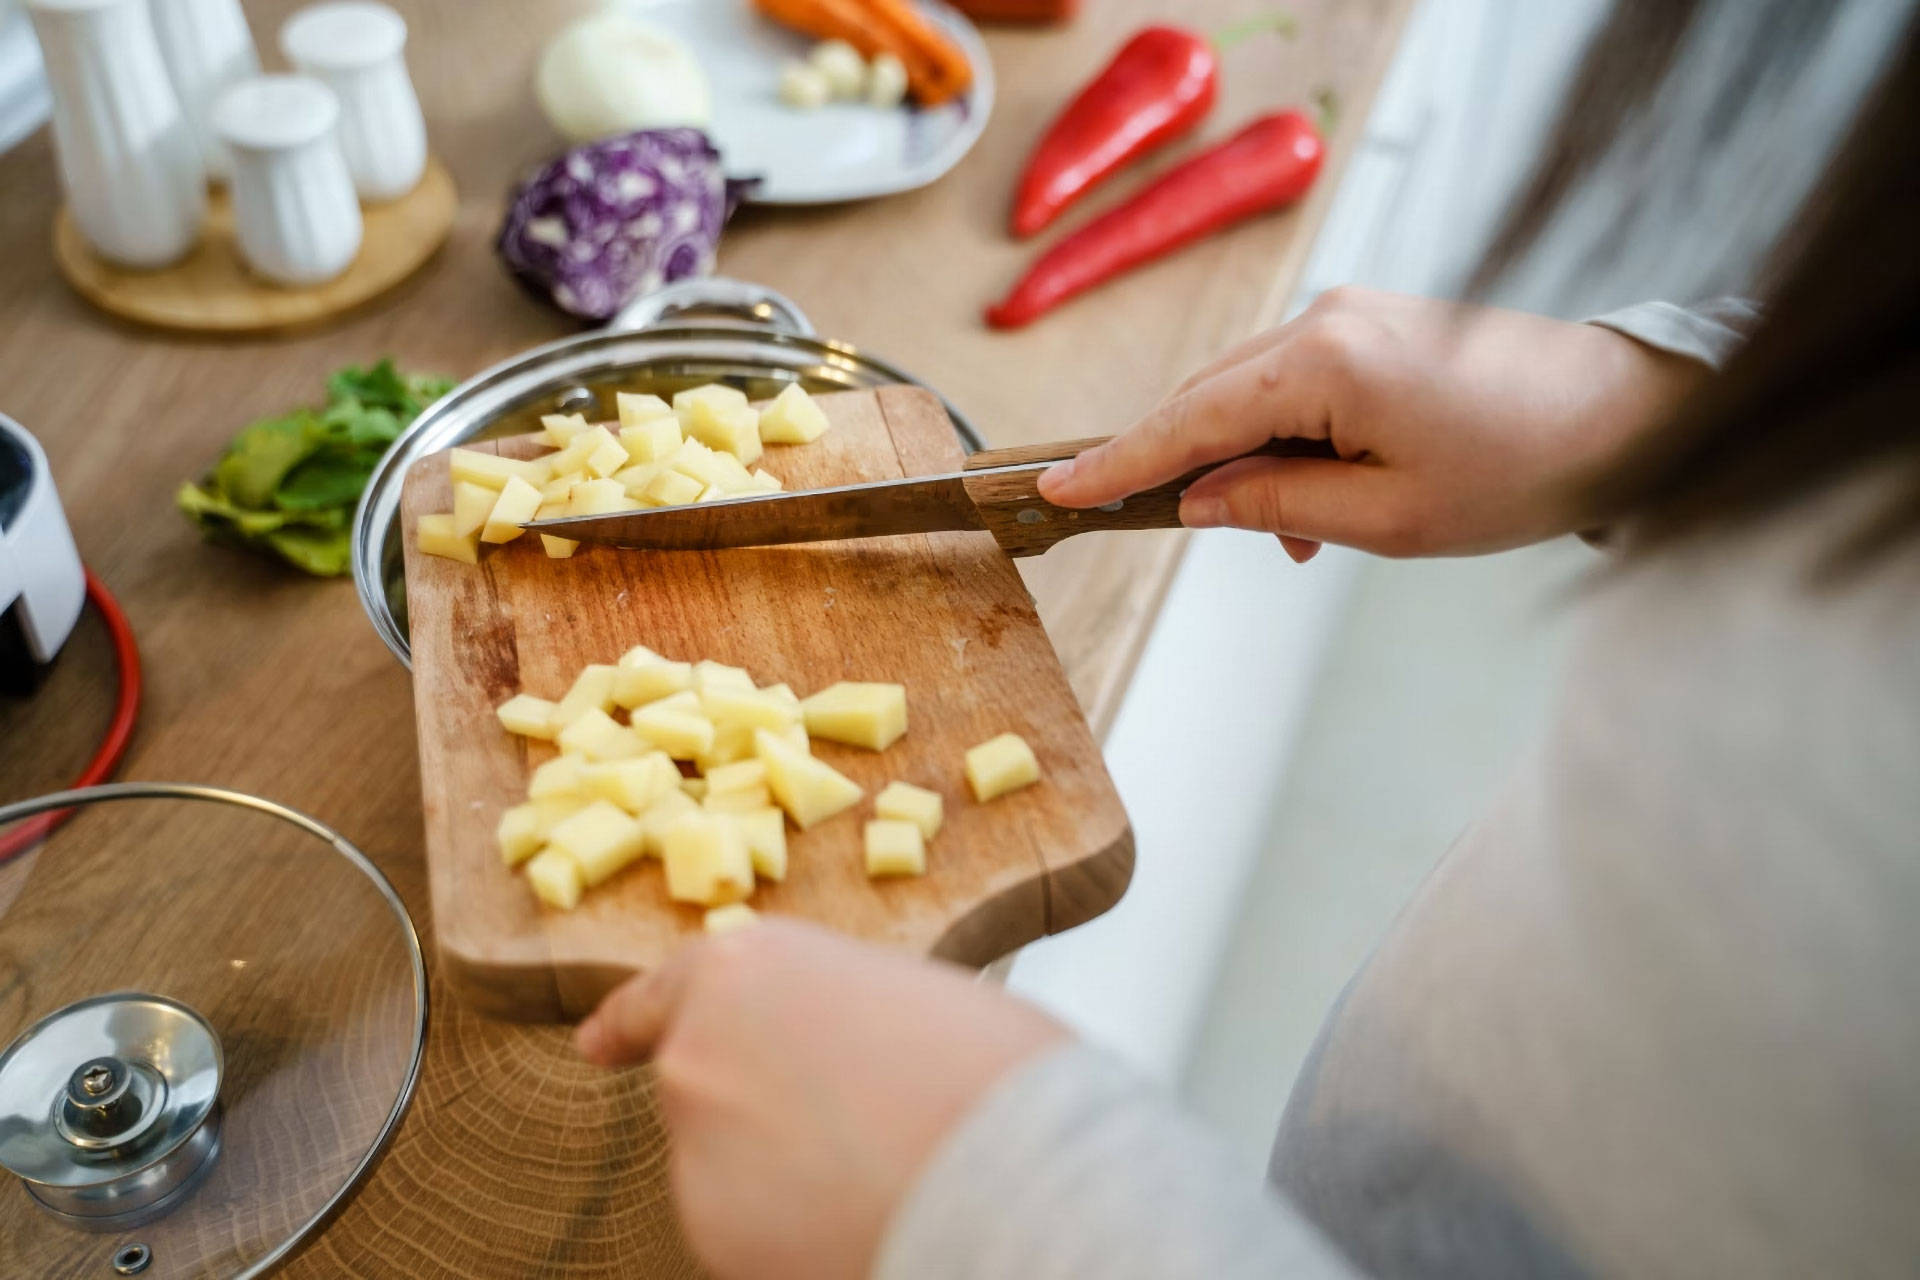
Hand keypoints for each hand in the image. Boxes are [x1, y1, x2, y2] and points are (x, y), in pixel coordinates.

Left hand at [576, 919, 1068, 1279]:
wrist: (1013, 1165)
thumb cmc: (984, 1067)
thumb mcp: (897, 997)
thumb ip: (821, 1019)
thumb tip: (813, 1064)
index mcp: (743, 968)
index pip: (658, 997)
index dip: (627, 1024)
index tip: (597, 1046)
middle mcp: (693, 1050)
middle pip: (704, 1089)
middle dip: (757, 1113)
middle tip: (854, 1125)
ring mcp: (692, 1147)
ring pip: (725, 1170)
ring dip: (778, 1178)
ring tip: (876, 1170)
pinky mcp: (710, 1232)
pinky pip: (745, 1232)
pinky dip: (787, 1236)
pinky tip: (857, 1216)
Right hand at [1038, 287, 1710, 560]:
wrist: (1631, 417)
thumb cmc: (1525, 468)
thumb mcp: (1389, 518)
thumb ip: (1276, 506)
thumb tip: (1198, 502)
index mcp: (1326, 363)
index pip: (1190, 420)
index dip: (1117, 462)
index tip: (1053, 488)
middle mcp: (1328, 319)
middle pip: (1208, 396)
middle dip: (1174, 464)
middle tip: (1133, 520)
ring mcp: (1353, 314)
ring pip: (1249, 390)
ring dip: (1242, 461)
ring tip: (1292, 536)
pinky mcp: (1376, 326)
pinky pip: (1295, 382)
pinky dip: (1284, 440)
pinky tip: (1318, 502)